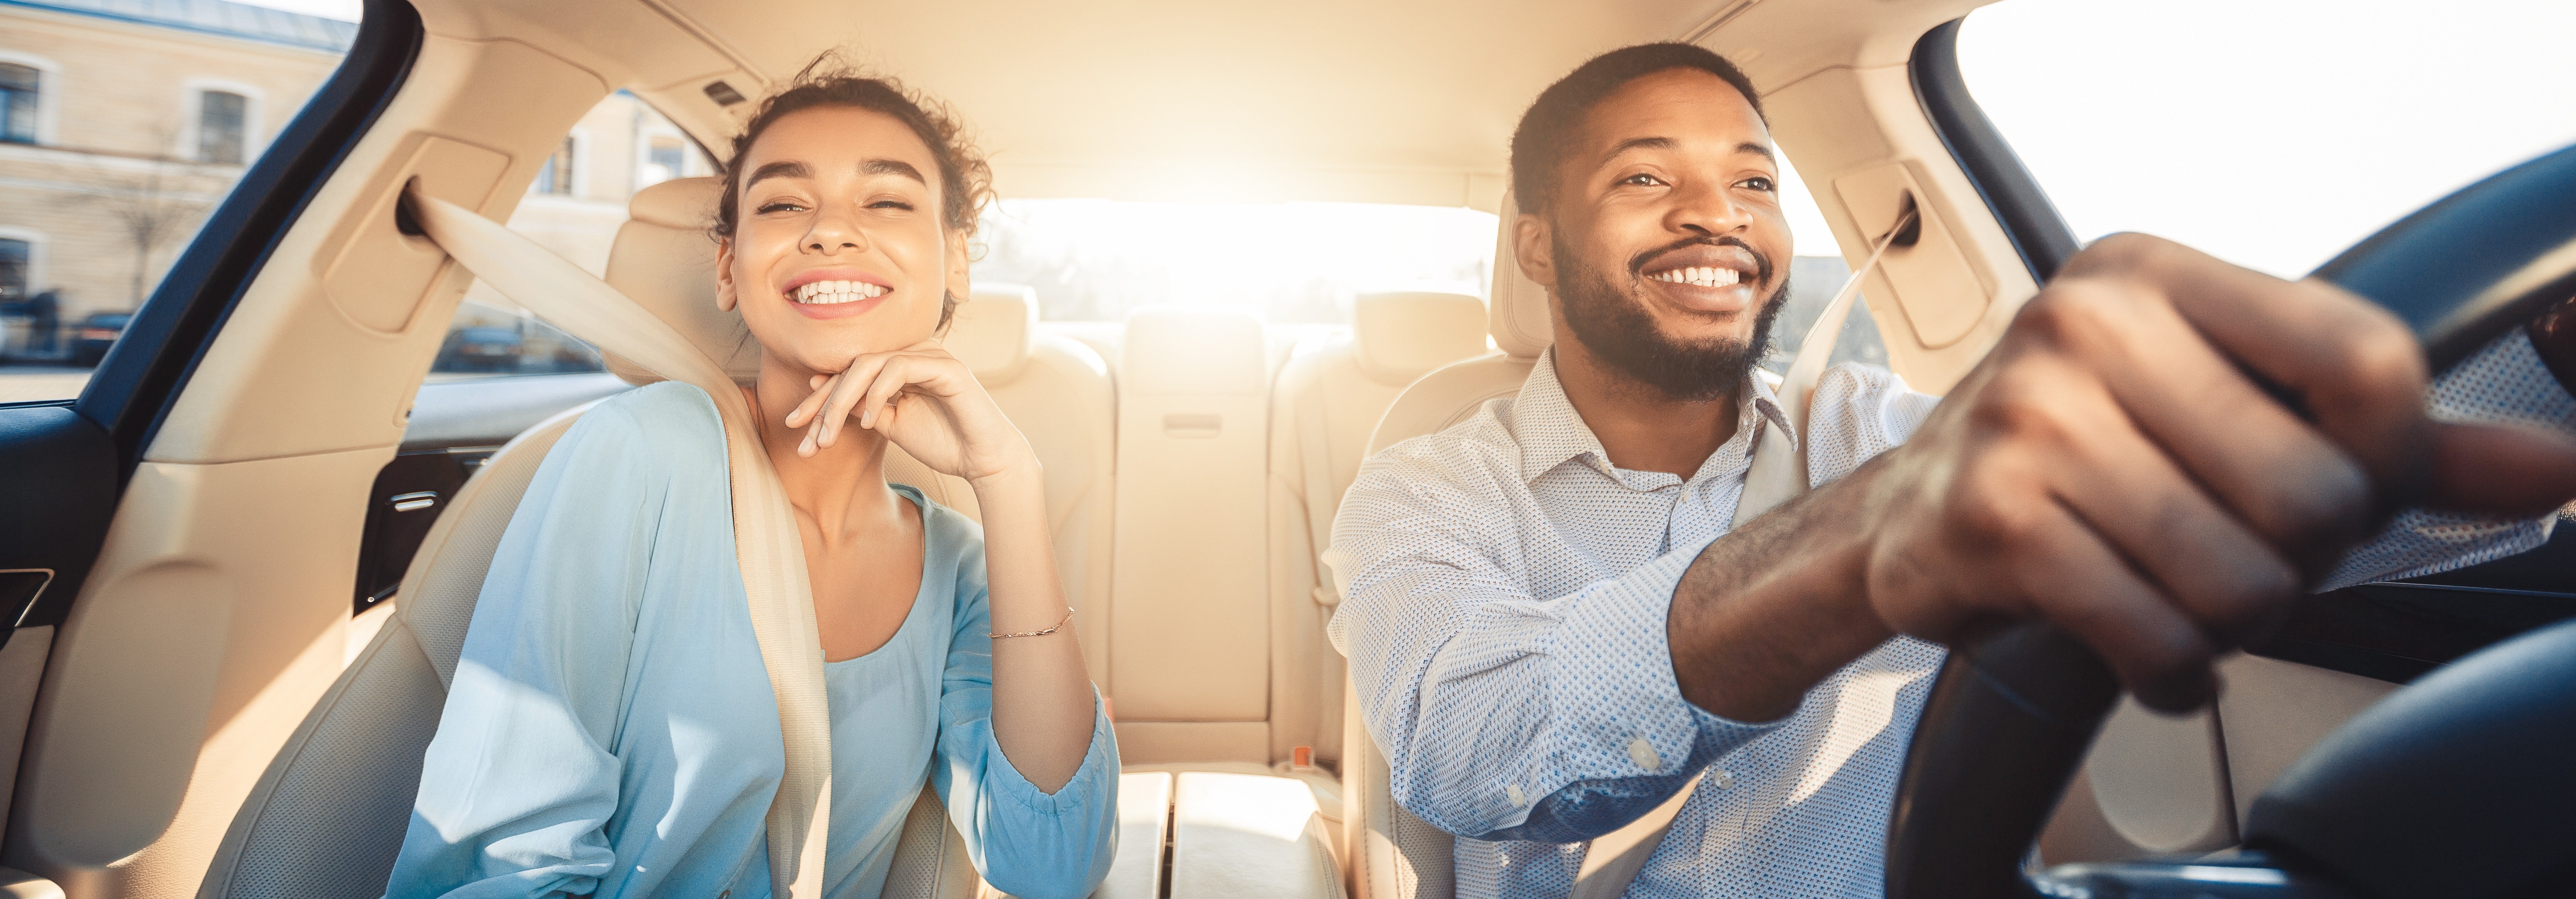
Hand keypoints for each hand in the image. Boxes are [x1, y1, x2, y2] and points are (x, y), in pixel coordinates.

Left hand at [783, 341, 1037, 483]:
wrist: (986, 460)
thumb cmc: (945, 443)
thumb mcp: (892, 425)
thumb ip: (862, 406)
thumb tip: (823, 391)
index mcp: (901, 366)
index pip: (851, 374)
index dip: (819, 398)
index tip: (794, 424)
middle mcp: (914, 354)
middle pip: (854, 366)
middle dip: (822, 401)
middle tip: (800, 431)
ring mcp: (930, 356)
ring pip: (870, 365)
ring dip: (842, 400)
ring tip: (828, 436)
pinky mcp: (945, 367)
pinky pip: (898, 369)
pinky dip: (877, 394)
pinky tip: (869, 422)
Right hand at [1856, 234, 2575, 709]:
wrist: (1909, 514)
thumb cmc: (2082, 454)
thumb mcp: (2225, 407)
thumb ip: (2388, 439)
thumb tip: (2553, 470)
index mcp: (2150, 274)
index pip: (2367, 361)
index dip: (2389, 460)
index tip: (2342, 489)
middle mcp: (2083, 325)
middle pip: (2316, 495)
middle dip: (2295, 561)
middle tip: (2230, 551)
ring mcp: (2029, 419)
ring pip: (2242, 581)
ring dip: (2231, 624)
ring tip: (2178, 595)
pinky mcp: (1993, 518)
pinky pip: (2160, 637)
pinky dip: (2173, 673)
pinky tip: (2144, 646)